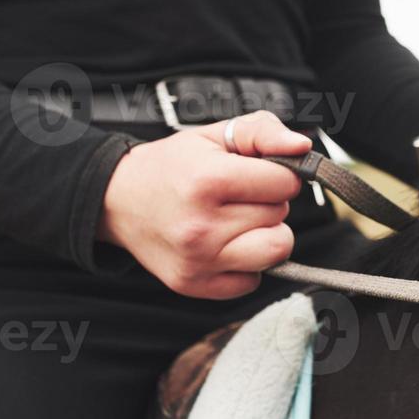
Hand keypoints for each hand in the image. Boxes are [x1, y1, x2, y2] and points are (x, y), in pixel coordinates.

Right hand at [99, 111, 310, 298]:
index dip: (279, 174)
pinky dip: (246, 264)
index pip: (285, 184)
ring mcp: (199, 260)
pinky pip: (252, 282)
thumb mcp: (213, 136)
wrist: (117, 200)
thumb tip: (302, 148)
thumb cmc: (171, 166)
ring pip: (275, 251)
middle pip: (280, 216)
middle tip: (238, 196)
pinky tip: (224, 245)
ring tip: (237, 221)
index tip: (258, 173)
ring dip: (265, 234)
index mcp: (208, 181)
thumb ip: (262, 133)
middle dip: (268, 202)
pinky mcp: (195, 285)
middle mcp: (202, 225)